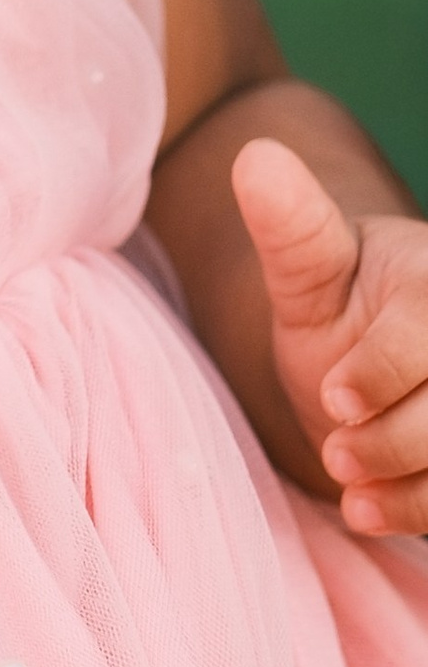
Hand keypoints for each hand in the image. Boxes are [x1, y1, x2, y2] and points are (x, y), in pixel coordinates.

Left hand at [234, 136, 427, 534]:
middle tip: (335, 453)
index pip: (427, 331)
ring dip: (411, 486)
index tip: (335, 398)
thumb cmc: (340, 311)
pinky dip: (417, 507)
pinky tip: (369, 509)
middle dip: (394, 439)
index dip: (384, 371)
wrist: (365, 374)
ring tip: (349, 488)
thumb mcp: (308, 272)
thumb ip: (291, 225)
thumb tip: (256, 157)